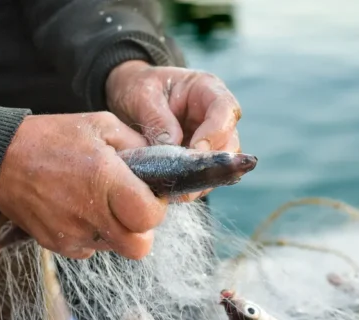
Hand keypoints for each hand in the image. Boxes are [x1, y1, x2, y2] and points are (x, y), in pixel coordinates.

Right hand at [0, 112, 167, 259]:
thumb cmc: (51, 137)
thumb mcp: (101, 125)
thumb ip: (138, 145)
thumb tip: (163, 163)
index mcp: (105, 181)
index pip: (150, 218)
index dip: (157, 209)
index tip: (149, 195)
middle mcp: (89, 213)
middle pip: (138, 247)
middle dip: (142, 230)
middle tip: (132, 208)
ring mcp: (71, 233)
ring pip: (115, 249)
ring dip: (117, 231)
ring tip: (101, 203)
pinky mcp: (56, 244)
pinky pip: (89, 249)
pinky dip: (93, 234)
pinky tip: (81, 209)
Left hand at [105, 61, 241, 200]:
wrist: (128, 97)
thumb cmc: (137, 87)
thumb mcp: (141, 95)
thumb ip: (157, 119)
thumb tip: (172, 147)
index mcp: (207, 90)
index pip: (225, 110)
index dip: (215, 133)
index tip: (195, 151)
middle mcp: (215, 115)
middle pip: (230, 141)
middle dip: (212, 162)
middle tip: (187, 177)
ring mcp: (211, 138)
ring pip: (222, 163)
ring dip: (204, 178)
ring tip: (180, 190)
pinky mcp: (201, 158)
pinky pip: (206, 175)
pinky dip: (193, 185)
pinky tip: (176, 192)